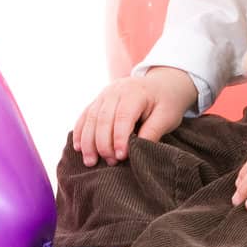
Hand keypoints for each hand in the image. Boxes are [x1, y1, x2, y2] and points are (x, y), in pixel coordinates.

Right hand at [72, 66, 197, 166]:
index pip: (123, 117)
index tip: (121, 157)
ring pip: (91, 118)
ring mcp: (105, 94)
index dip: (119, 138)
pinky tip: (78, 147)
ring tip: (90, 162)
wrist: (163, 83)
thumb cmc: (167, 102)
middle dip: (103, 144)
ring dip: (88, 141)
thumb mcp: (167, 116)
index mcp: (135, 92)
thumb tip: (137, 150)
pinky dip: (80, 131)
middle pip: (103, 118)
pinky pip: (85, 115)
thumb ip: (153, 131)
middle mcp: (116, 90)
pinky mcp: (99, 100)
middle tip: (109, 163)